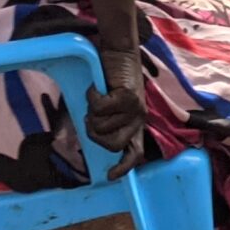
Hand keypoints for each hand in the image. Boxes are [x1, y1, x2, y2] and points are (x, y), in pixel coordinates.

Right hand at [85, 45, 147, 175]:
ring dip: (92, 112)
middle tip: (91, 117)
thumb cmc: (113, 81)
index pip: (135, 153)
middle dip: (95, 133)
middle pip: (111, 145)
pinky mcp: (128, 98)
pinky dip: (91, 98)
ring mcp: (135, 110)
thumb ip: (109, 122)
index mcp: (136, 125)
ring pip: (101, 126)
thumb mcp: (114, 106)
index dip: (124, 167)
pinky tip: (97, 89)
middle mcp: (138, 120)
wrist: (120, 53)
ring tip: (97, 99)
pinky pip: (99, 108)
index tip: (110, 175)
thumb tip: (94, 134)